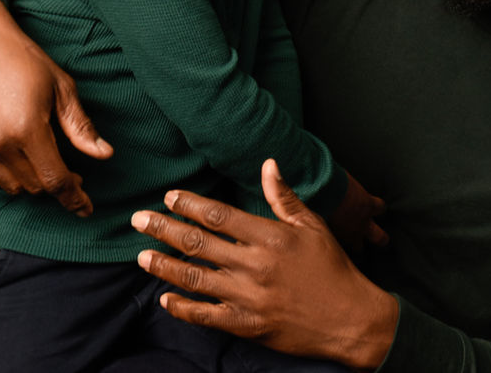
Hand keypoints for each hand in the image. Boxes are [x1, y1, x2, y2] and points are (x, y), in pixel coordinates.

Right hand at [0, 0, 112, 215]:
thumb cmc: (23, 59)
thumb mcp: (61, 87)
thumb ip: (80, 126)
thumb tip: (104, 154)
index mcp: (27, 129)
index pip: (55, 180)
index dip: (74, 199)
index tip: (86, 208)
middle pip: (35, 187)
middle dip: (56, 184)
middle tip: (72, 170)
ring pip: (11, 188)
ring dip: (32, 181)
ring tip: (43, 158)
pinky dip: (5, 178)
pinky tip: (17, 158)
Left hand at [132, 159, 398, 370]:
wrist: (351, 319)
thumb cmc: (333, 268)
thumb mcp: (313, 226)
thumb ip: (284, 197)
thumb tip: (268, 164)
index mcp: (270, 237)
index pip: (219, 215)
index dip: (189, 204)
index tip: (168, 197)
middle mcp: (254, 265)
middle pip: (198, 243)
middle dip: (164, 229)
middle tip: (139, 219)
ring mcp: (249, 298)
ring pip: (195, 279)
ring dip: (164, 266)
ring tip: (142, 255)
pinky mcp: (248, 326)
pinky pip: (207, 317)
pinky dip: (183, 308)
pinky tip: (165, 299)